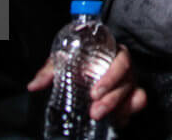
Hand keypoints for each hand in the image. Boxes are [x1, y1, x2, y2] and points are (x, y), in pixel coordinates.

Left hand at [27, 44, 146, 126]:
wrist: (85, 67)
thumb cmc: (77, 60)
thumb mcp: (62, 62)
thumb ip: (49, 72)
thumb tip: (33, 85)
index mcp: (111, 52)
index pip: (120, 61)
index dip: (110, 78)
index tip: (94, 93)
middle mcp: (123, 66)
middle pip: (127, 81)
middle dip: (111, 99)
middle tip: (95, 112)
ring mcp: (129, 81)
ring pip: (133, 93)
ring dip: (119, 107)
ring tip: (101, 117)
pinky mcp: (130, 95)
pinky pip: (138, 102)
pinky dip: (131, 110)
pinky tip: (119, 119)